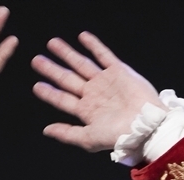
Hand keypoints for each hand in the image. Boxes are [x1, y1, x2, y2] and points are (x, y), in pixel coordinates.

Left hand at [31, 32, 161, 151]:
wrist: (147, 126)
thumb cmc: (120, 136)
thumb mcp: (89, 139)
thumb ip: (67, 133)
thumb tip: (46, 130)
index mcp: (86, 111)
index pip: (62, 99)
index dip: (49, 93)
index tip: (37, 85)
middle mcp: (93, 94)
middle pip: (68, 79)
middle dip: (52, 69)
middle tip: (36, 60)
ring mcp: (105, 81)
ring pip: (81, 64)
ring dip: (67, 54)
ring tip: (52, 43)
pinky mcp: (119, 71)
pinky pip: (103, 55)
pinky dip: (93, 45)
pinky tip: (82, 37)